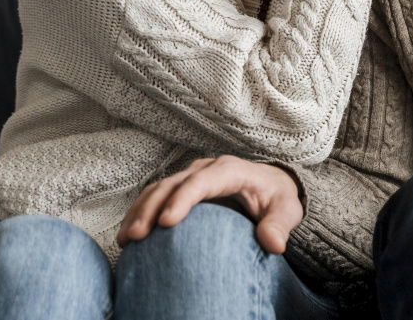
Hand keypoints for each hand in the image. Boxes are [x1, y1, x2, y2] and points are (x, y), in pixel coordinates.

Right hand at [116, 156, 303, 253]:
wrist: (272, 186)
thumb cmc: (278, 198)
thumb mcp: (287, 210)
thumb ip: (280, 225)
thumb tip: (273, 244)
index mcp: (231, 170)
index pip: (202, 181)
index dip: (183, 199)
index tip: (167, 223)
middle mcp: (207, 168)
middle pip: (173, 183)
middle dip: (151, 208)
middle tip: (136, 237)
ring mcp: (192, 176)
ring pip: (159, 188)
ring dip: (140, 211)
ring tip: (125, 239)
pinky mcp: (183, 187)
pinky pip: (156, 195)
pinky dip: (140, 212)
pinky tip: (128, 235)